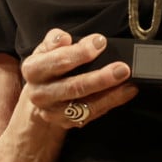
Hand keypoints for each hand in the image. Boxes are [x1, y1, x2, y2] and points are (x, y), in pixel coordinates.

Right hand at [19, 29, 137, 129]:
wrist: (40, 95)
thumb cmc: (48, 66)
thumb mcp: (46, 48)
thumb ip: (55, 40)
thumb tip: (64, 38)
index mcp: (33, 70)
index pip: (57, 61)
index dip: (80, 52)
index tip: (100, 42)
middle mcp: (40, 94)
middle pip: (72, 87)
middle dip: (100, 77)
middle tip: (122, 68)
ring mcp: (53, 111)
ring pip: (85, 105)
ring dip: (110, 93)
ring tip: (128, 81)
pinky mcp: (67, 122)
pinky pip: (92, 114)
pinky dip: (111, 102)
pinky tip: (126, 91)